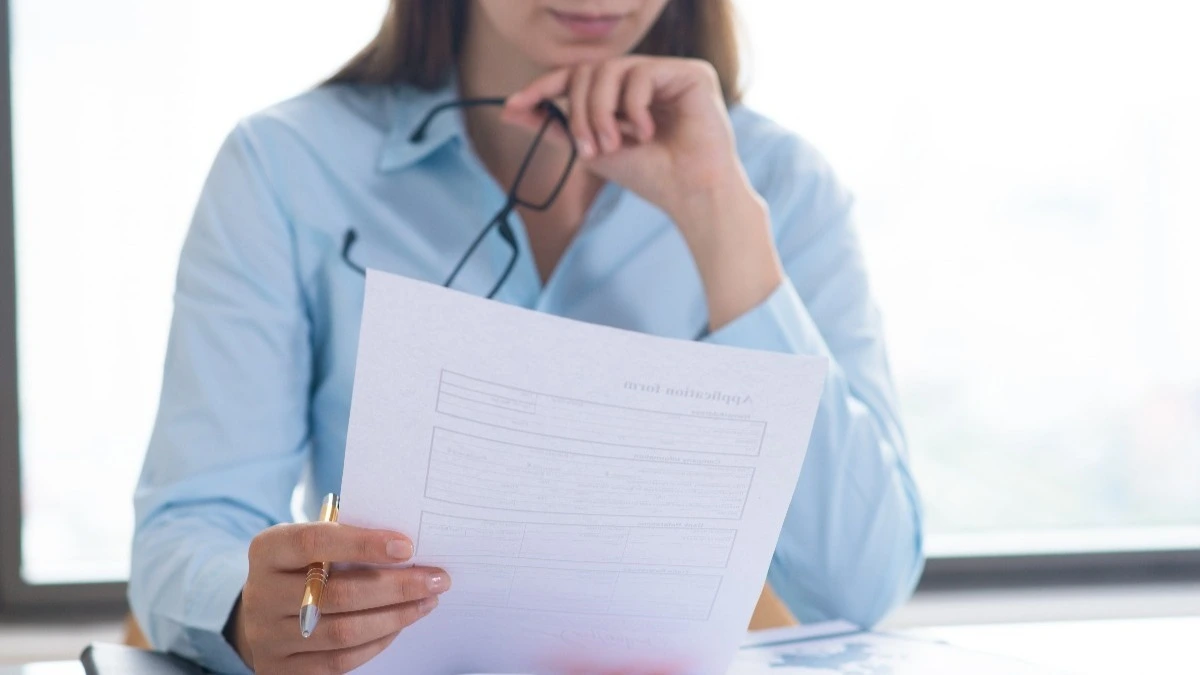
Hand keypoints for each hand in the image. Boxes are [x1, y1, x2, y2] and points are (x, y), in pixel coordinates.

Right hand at [229, 523, 449, 673]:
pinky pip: (340, 661)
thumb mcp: (311, 543)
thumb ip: (346, 539)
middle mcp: (261, 594)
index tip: (407, 546)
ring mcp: (268, 637)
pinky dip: (377, 643)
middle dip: (396, 587)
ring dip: (395, 617)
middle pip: (337, 594)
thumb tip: (405, 547)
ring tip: (427, 602)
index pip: (314, 542)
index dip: (363, 544)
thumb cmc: (302, 566)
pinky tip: (399, 625)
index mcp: (268, 551)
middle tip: (436, 579)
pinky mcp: (281, 669)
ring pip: (343, 632)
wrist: (261, 611)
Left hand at [503, 56, 784, 330]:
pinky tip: (647, 133)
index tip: (513, 104)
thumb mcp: (593, 150)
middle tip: (588, 148)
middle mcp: (646, 77)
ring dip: (600, 111)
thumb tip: (509, 110)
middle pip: (590, 70)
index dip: (545, 86)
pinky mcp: (691, 73)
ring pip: (611, 69)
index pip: (579, 76)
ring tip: (613, 144)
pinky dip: (634, 107)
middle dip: (579, 110)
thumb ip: (556, 127)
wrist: (690, 194)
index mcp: (624, 92)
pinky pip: (641, 73)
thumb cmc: (650, 175)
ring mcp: (668, 72)